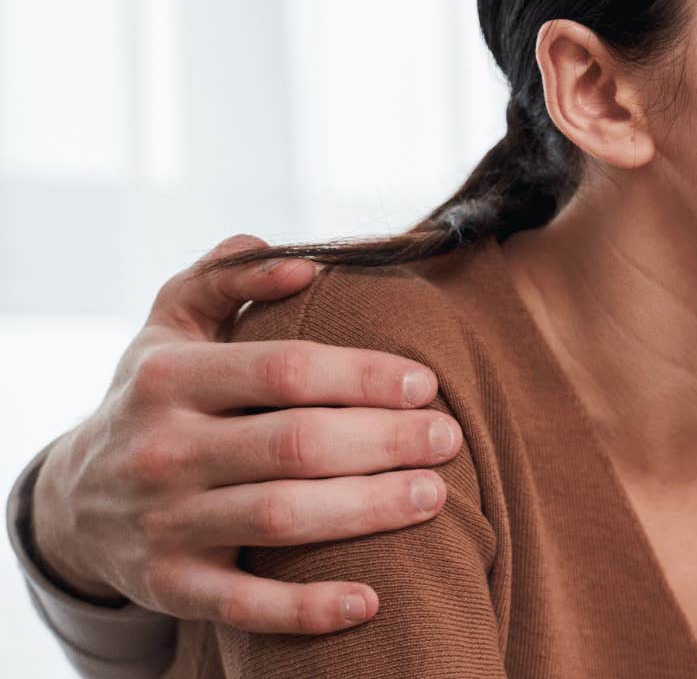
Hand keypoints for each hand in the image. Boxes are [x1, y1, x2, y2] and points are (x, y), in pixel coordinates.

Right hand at [30, 235, 462, 633]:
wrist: (72, 499)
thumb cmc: (156, 396)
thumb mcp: (172, 324)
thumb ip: (229, 276)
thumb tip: (304, 263)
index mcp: (170, 378)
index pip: (284, 370)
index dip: (362, 375)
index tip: (425, 382)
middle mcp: (162, 450)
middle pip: (295, 445)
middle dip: (385, 441)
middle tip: (449, 438)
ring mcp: (163, 523)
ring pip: (281, 518)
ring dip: (368, 510)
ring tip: (435, 496)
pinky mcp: (169, 586)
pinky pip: (243, 604)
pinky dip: (307, 608)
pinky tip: (370, 601)